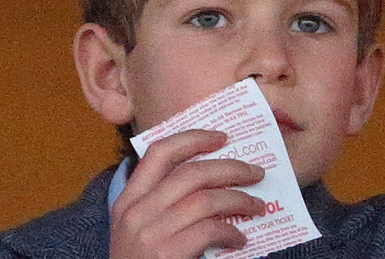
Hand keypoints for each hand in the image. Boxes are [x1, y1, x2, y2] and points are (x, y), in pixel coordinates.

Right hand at [109, 129, 265, 258]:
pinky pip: (211, 230)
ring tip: (257, 205)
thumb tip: (213, 180)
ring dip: (239, 199)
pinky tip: (240, 238)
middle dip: (230, 168)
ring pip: (206, 199)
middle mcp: (134, 212)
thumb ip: (163, 205)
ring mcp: (149, 233)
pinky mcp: (167, 254)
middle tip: (256, 172)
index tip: (221, 137)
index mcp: (126, 201)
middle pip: (191, 172)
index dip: (193, 138)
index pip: (158, 152)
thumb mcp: (140, 231)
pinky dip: (232, 231)